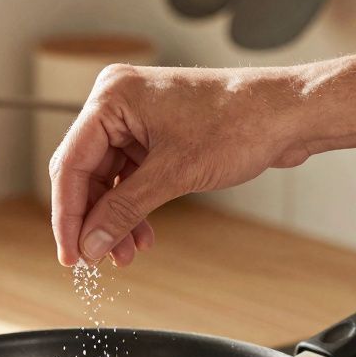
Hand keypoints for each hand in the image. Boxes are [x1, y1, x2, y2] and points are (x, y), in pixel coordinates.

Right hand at [48, 63, 310, 266]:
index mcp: (112, 97)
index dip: (68, 215)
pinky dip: (135, 207)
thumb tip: (90, 243)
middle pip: (87, 173)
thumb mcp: (173, 174)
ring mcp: (138, 119)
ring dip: (116, 219)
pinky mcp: (157, 134)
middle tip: (94, 259)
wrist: (288, 115)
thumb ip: (123, 211)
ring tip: (124, 254)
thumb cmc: (239, 123)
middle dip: (94, 220)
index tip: (69, 254)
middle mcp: (119, 104)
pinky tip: (141, 236)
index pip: (70, 164)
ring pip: (110, 180)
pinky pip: (132, 177)